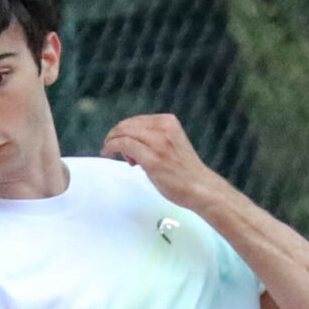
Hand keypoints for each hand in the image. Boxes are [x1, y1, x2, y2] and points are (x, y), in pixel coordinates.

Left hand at [100, 113, 232, 213]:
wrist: (200, 188)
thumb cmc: (184, 171)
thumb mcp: (171, 144)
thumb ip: (153, 139)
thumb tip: (129, 142)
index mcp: (168, 122)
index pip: (136, 120)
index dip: (123, 129)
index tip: (118, 140)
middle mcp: (164, 128)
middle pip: (127, 124)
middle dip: (114, 134)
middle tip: (108, 146)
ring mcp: (158, 143)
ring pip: (123, 133)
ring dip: (111, 141)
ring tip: (108, 152)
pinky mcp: (152, 159)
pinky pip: (124, 145)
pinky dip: (111, 147)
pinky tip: (108, 154)